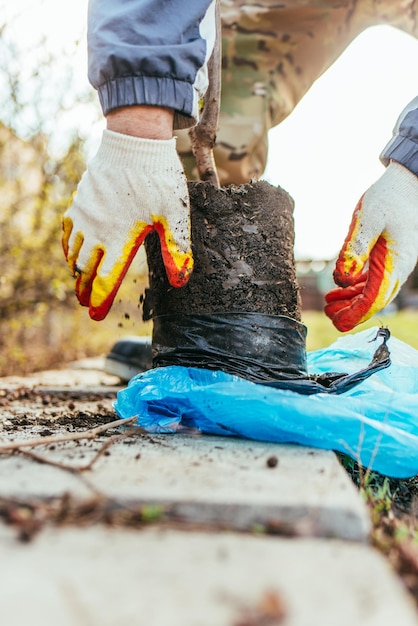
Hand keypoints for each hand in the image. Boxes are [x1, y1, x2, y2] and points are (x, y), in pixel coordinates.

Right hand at [62, 130, 192, 320]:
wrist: (135, 143)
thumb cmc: (159, 179)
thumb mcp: (175, 216)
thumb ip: (177, 249)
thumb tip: (181, 281)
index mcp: (121, 239)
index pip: (105, 280)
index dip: (100, 301)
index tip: (96, 315)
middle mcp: (98, 231)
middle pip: (85, 271)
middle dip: (85, 290)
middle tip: (86, 303)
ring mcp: (86, 216)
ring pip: (74, 253)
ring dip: (76, 271)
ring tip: (78, 281)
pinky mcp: (80, 201)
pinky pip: (68, 231)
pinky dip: (69, 246)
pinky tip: (72, 251)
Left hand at [324, 162, 417, 331]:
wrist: (409, 183)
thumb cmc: (389, 198)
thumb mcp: (367, 220)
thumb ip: (354, 250)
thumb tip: (341, 279)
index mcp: (394, 263)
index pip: (374, 298)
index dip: (355, 313)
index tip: (337, 321)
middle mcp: (399, 268)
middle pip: (374, 301)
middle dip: (351, 311)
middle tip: (327, 313)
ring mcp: (396, 264)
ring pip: (374, 292)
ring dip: (352, 301)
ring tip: (329, 304)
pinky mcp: (391, 258)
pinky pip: (375, 280)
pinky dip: (358, 288)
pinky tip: (341, 288)